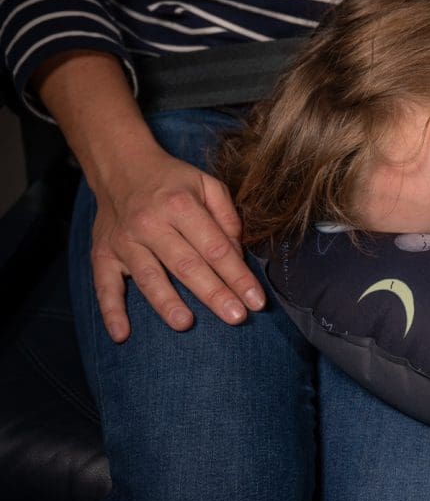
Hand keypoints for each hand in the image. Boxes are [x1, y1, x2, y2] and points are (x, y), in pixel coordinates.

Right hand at [90, 142, 265, 341]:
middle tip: (236, 318)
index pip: (216, 247)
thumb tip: (238, 253)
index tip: (256, 301)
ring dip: (167, 302)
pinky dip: (111, 311)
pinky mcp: (102, 254)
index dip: (238, 275)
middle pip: (186, 265)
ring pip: (148, 277)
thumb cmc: (173, 181)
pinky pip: (104, 286)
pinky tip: (121, 334)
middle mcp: (150, 224)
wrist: (121, 167)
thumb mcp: (207, 184)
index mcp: (181, 206)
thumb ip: (227, 216)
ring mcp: (124, 241)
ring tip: (186, 324)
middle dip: (213, 293)